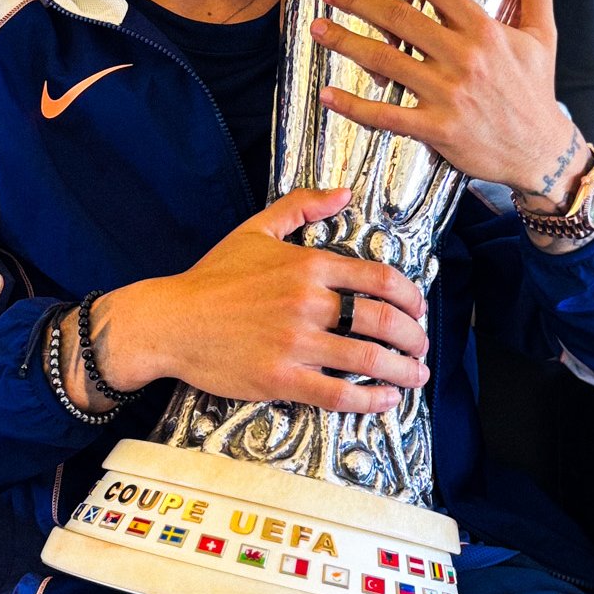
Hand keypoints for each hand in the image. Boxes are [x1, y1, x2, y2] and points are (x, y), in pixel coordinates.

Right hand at [78, 187, 428, 414]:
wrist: (170, 321)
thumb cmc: (212, 278)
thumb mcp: (256, 229)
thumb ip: (302, 206)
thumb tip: (344, 194)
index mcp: (308, 265)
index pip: (380, 278)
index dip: (411, 297)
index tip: (419, 310)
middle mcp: (307, 302)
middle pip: (383, 319)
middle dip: (415, 337)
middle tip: (423, 347)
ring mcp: (295, 342)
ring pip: (368, 358)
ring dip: (403, 371)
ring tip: (415, 377)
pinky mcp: (281, 379)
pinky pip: (338, 393)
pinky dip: (370, 399)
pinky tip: (385, 400)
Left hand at [311, 0, 589, 201]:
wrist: (541, 151)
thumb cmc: (536, 91)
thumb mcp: (541, 33)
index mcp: (483, 30)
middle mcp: (463, 58)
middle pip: (399, 18)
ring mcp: (447, 95)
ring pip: (385, 61)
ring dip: (345, 42)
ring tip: (317, 28)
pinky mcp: (437, 129)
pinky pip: (386, 115)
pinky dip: (354, 106)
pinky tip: (328, 94)